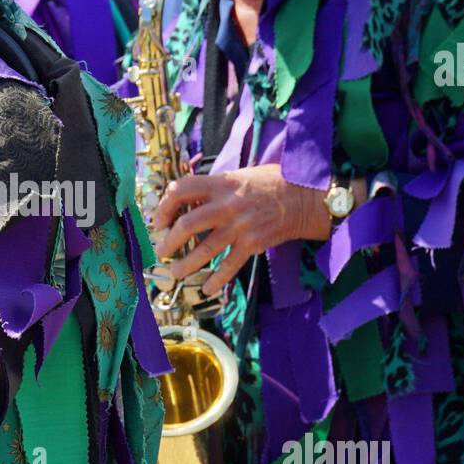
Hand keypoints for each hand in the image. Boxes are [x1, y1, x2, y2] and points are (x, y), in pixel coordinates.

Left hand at [152, 165, 331, 297]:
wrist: (305, 198)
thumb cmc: (270, 183)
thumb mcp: (239, 176)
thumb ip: (214, 187)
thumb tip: (186, 201)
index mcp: (222, 183)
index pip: (182, 190)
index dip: (164, 206)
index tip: (159, 220)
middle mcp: (228, 205)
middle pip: (188, 224)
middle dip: (169, 241)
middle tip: (162, 250)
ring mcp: (241, 226)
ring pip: (206, 249)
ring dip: (187, 264)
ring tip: (176, 272)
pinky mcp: (254, 244)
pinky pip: (230, 265)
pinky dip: (217, 279)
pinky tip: (207, 288)